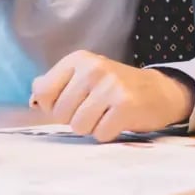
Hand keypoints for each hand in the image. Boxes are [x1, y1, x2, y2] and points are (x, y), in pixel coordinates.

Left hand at [30, 51, 194, 141]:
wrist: (159, 91)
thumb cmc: (116, 87)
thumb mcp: (84, 76)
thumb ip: (56, 84)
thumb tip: (34, 97)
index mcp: (79, 59)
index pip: (42, 93)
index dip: (53, 106)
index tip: (71, 103)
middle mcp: (94, 68)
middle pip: (60, 113)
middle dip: (75, 118)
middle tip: (95, 108)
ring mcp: (110, 86)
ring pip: (78, 126)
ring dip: (92, 127)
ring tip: (107, 114)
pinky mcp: (125, 105)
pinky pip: (100, 134)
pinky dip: (108, 133)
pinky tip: (119, 120)